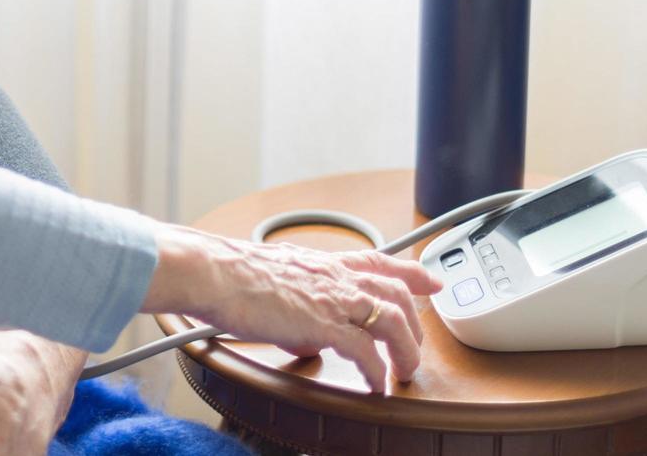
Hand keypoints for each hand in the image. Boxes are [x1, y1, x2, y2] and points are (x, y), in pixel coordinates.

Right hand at [142, 225, 443, 392]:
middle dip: (416, 323)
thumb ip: (301, 307)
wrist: (216, 273)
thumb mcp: (278, 282)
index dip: (411, 271)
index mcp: (325, 263)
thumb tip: (308, 339)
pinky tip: (376, 384)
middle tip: (418, 347)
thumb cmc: (233, 275)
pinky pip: (366, 351)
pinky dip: (377, 370)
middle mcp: (336, 276)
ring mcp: (333, 298)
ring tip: (404, 372)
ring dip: (406, 349)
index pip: (380, 261)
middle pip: (396, 293)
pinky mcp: (324, 324)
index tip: (431, 280)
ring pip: (393, 320)